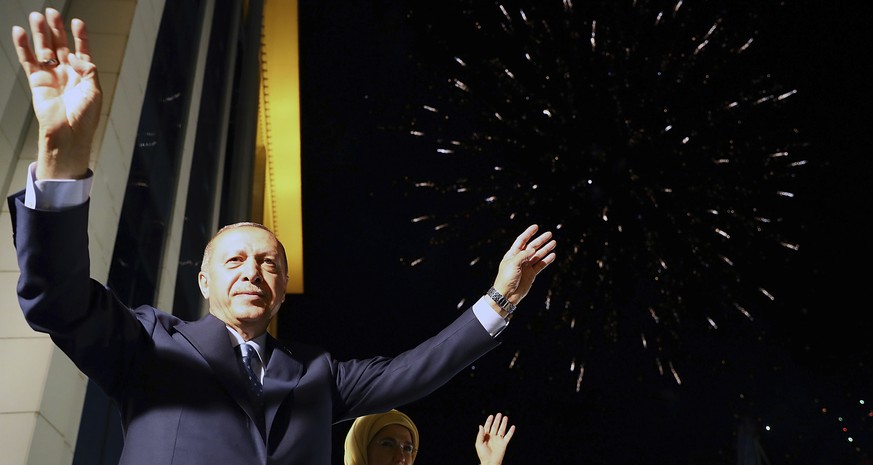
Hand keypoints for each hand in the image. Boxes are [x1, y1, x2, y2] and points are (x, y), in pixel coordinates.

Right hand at [12, 8, 101, 179]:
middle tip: (51, 12)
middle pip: (60, 45)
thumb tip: (75, 55)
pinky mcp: (37, 82)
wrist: (69, 134)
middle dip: (56, 29)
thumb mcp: (95, 90)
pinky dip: (23, 47)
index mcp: (83, 76)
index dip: (80, 36)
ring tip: (36, 16)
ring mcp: (51, 77)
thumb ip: (87, 69)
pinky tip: (20, 33)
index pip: (81, 51)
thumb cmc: (85, 118)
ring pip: (44, 49)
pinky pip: (28, 60)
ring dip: (40, 33)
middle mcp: (67, 74)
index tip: (78, 22)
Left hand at [475, 412, 514, 464]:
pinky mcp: (504, 444)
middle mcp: (492, 437)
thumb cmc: (483, 455)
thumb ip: (480, 435)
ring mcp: (498, 440)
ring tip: (505, 417)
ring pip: (502, 430)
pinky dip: (511, 431)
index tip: (491, 416)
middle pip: (495, 426)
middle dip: (497, 420)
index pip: (488, 427)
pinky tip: (513, 426)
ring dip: (504, 423)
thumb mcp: (479, 444)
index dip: (489, 421)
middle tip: (499, 414)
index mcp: (486, 437)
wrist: (490, 462)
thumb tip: (481, 425)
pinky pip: (508, 436)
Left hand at [492, 224, 556, 308]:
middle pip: (532, 246)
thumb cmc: (506, 278)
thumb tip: (533, 249)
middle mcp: (520, 259)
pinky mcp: (531, 274)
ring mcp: (526, 266)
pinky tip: (553, 255)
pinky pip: (541, 265)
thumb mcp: (513, 264)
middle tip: (550, 234)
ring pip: (538, 255)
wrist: (506, 295)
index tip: (536, 227)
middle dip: (541, 240)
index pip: (522, 240)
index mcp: (513, 254)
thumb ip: (523, 255)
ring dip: (546, 249)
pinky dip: (547, 260)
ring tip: (554, 242)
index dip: (528, 233)